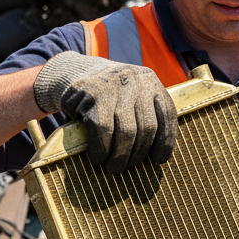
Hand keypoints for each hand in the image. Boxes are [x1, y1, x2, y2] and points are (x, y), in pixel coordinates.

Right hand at [33, 51, 176, 172]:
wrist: (71, 72)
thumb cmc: (108, 95)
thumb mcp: (131, 96)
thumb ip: (145, 115)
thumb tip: (157, 156)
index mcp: (150, 81)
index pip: (167, 114)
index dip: (165, 141)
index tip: (158, 160)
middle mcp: (136, 80)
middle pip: (147, 127)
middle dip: (138, 153)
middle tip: (127, 167)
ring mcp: (115, 86)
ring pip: (127, 132)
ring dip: (120, 156)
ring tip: (114, 167)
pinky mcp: (93, 94)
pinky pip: (104, 131)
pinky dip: (102, 149)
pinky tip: (98, 157)